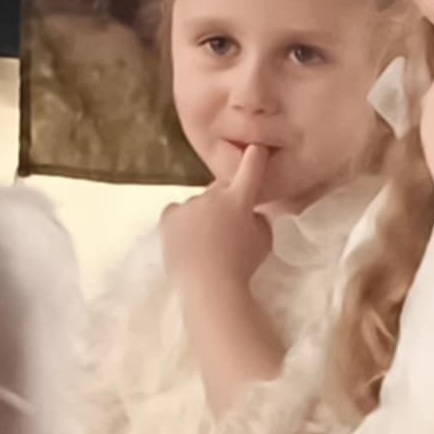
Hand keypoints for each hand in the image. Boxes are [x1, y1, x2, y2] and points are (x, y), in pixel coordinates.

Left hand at [160, 145, 273, 290]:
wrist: (209, 287)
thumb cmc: (243, 265)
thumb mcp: (264, 240)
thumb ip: (258, 218)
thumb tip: (250, 211)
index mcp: (239, 198)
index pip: (250, 169)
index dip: (254, 157)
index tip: (255, 147)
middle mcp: (212, 195)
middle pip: (220, 189)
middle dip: (225, 201)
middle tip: (227, 227)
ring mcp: (188, 205)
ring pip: (198, 203)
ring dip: (203, 214)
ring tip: (205, 242)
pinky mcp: (168, 218)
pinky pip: (176, 213)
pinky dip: (181, 222)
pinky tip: (186, 239)